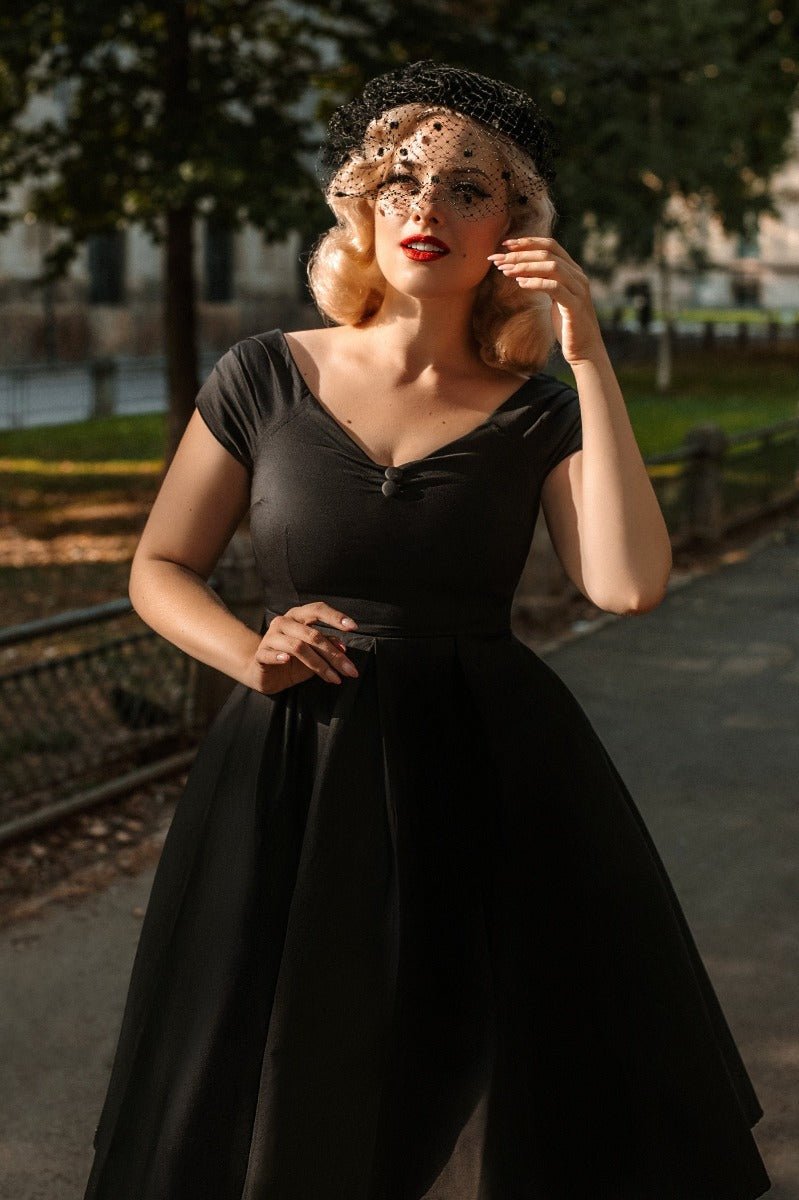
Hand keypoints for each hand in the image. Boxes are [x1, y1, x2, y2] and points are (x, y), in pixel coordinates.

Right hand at [247, 601, 360, 693]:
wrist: (264, 673)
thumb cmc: (293, 661)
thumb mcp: (314, 653)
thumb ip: (327, 646)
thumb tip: (343, 647)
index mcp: (299, 616)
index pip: (318, 610)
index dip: (336, 616)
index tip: (354, 627)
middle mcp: (284, 622)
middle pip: (313, 634)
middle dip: (334, 655)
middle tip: (350, 670)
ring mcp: (271, 636)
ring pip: (298, 646)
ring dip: (319, 664)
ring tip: (334, 678)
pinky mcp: (261, 653)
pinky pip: (270, 654)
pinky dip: (279, 657)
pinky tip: (287, 661)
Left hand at [487, 235, 605, 367]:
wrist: (584, 349)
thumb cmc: (566, 323)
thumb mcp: (554, 297)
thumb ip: (545, 280)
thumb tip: (522, 269)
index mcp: (573, 270)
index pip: (550, 245)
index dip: (527, 241)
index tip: (505, 244)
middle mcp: (577, 275)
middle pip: (547, 253)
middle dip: (520, 254)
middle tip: (498, 259)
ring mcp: (578, 290)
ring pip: (551, 267)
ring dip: (525, 266)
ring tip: (505, 271)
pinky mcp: (575, 306)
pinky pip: (555, 288)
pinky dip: (536, 283)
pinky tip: (520, 284)